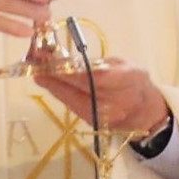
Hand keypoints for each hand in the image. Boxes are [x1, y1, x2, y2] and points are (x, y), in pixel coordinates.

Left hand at [35, 59, 171, 139]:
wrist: (144, 112)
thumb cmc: (134, 81)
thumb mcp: (125, 64)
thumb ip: (101, 62)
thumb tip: (71, 59)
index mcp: (128, 81)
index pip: (96, 76)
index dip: (72, 68)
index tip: (53, 57)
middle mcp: (114, 102)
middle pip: (78, 87)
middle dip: (54, 72)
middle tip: (35, 58)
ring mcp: (101, 115)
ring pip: (69, 97)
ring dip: (51, 82)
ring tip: (36, 66)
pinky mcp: (90, 122)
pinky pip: (70, 104)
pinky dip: (57, 90)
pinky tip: (47, 79)